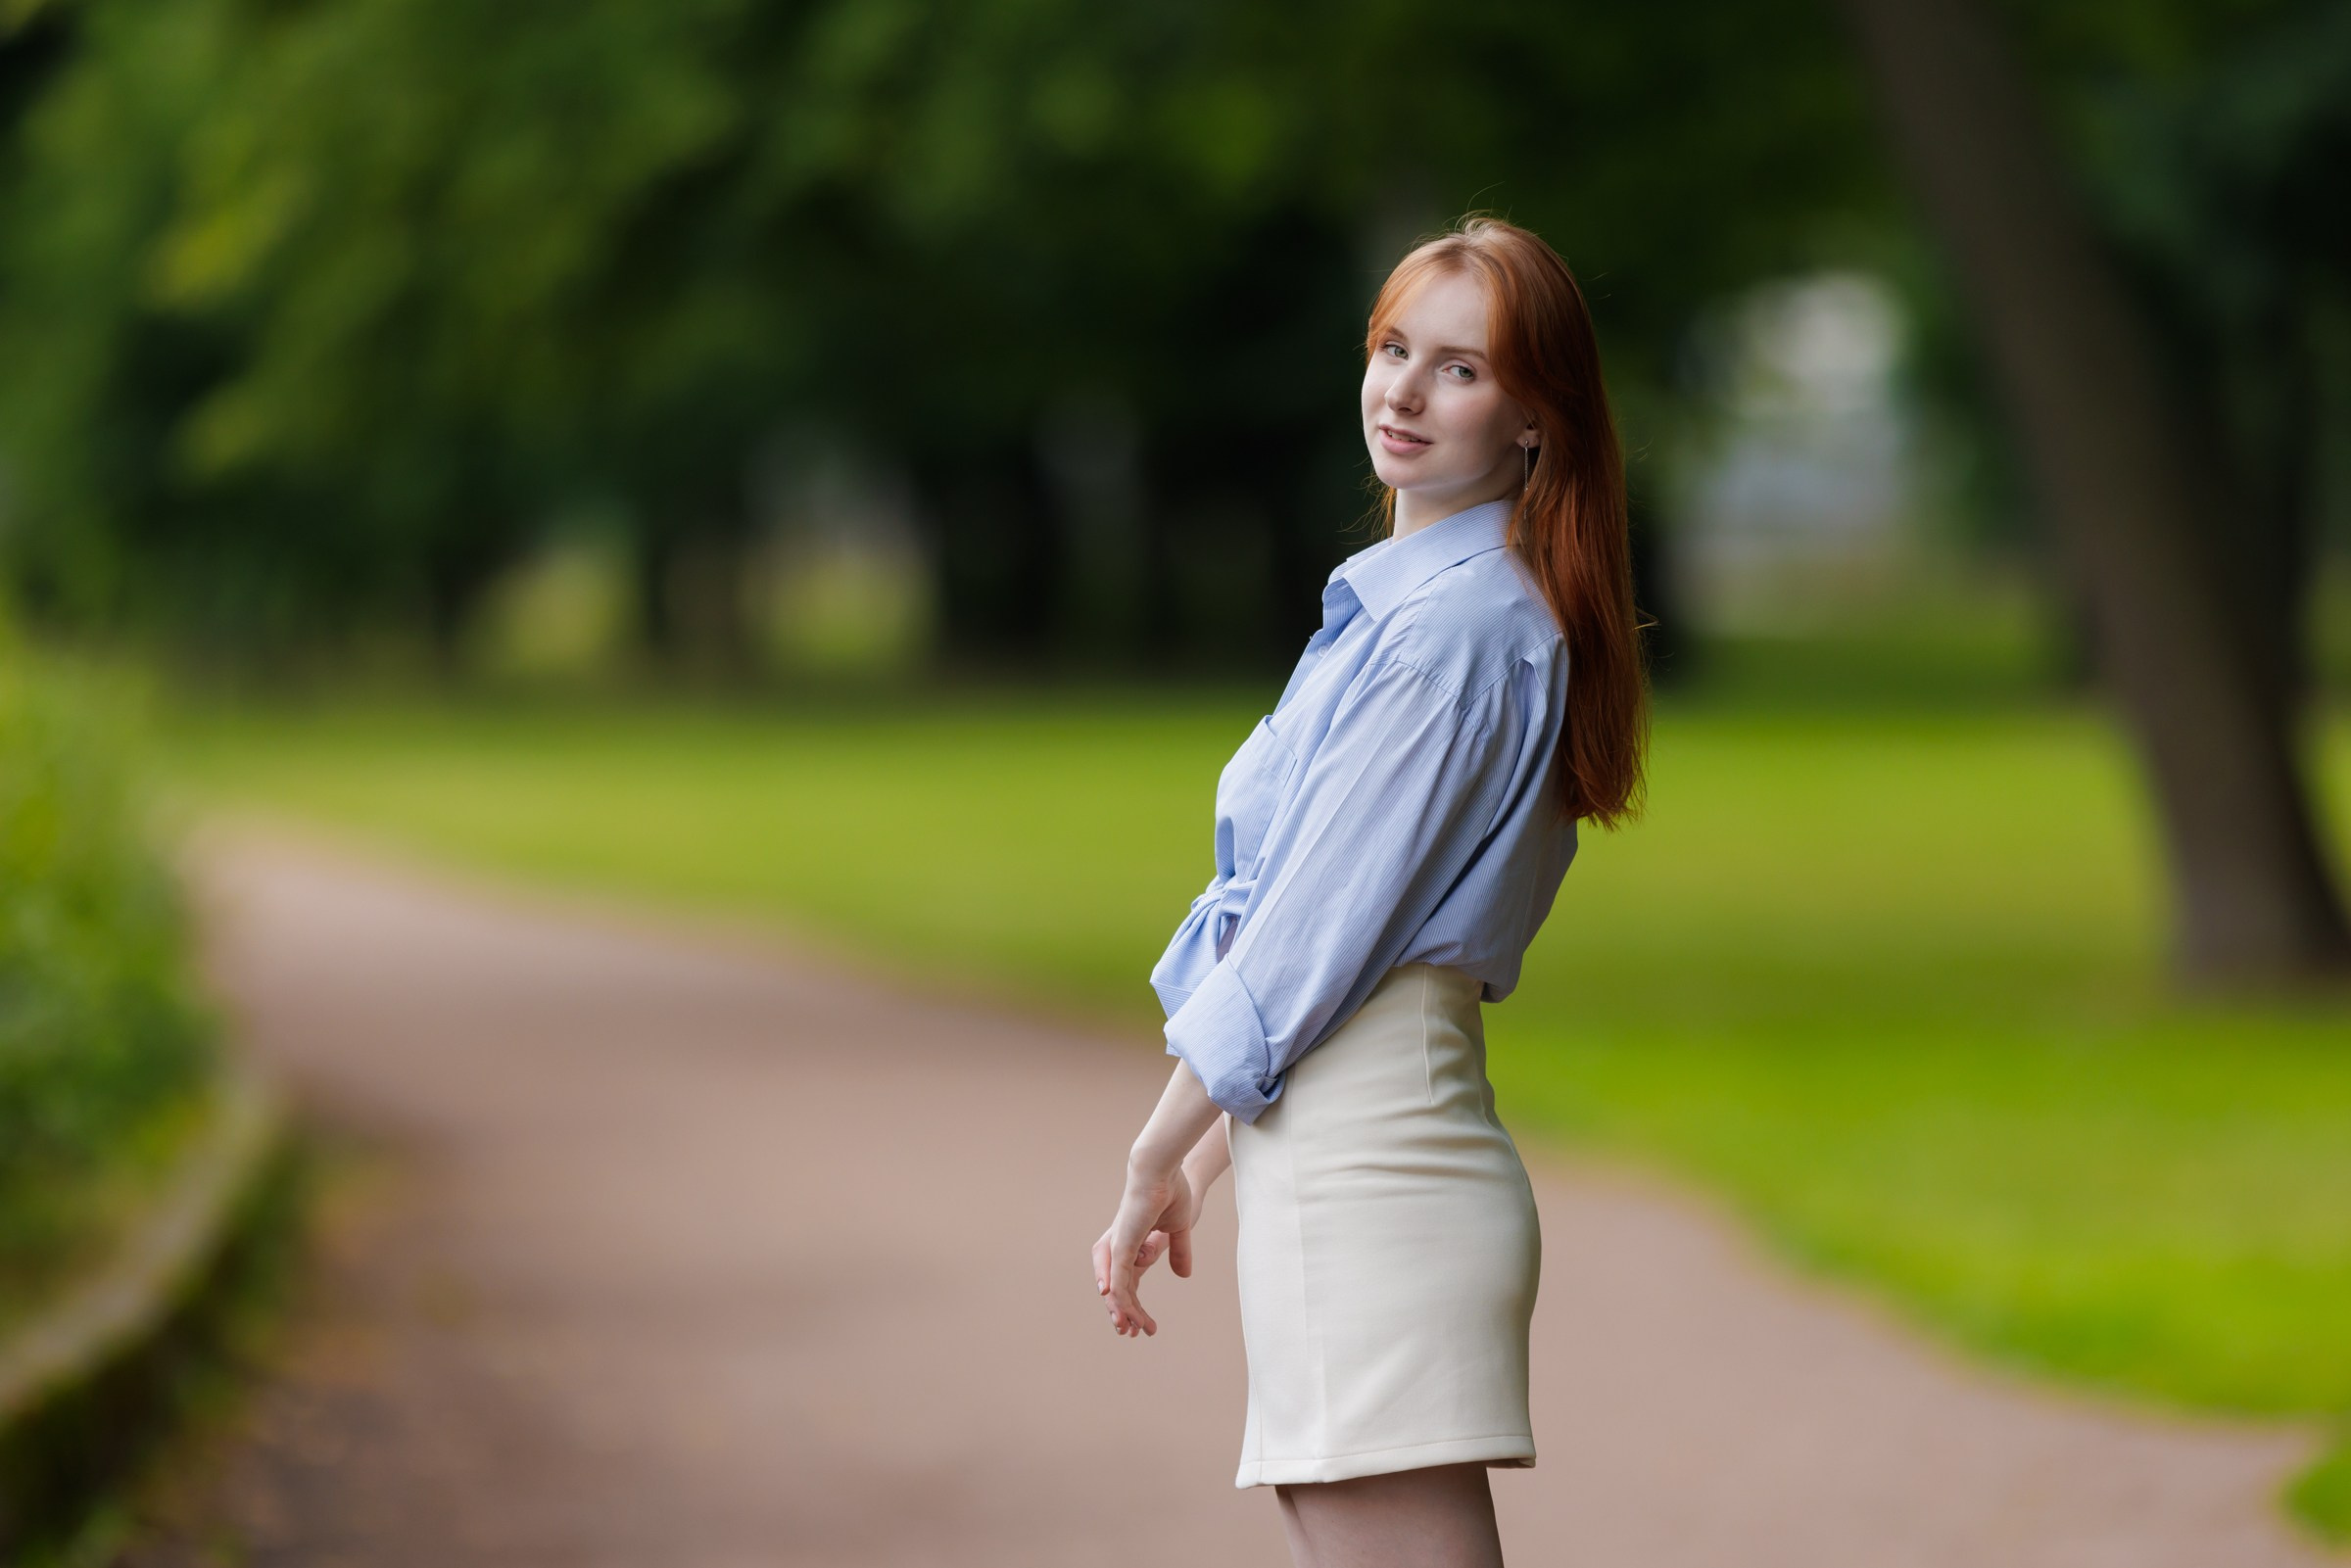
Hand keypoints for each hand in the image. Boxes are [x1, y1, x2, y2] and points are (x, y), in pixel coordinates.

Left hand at [1091, 1157, 1198, 1337]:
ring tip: (1130, 1330)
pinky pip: (1118, 1275)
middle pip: (1117, 1290)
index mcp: (1133, 1244)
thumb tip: (1183, 1277)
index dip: (1134, 1306)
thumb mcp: (1179, 1230)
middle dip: (1123, 1314)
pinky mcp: (1122, 1243)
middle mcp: (1120, 1247)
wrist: (1166, 1172)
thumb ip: (1179, 1252)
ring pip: (1116, 1288)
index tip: (1146, 1327)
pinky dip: (1118, 1294)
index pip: (1128, 1283)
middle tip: (1131, 1335)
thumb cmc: (1172, 1192)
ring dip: (1123, 1311)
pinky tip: (1117, 1308)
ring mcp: (1119, 1245)